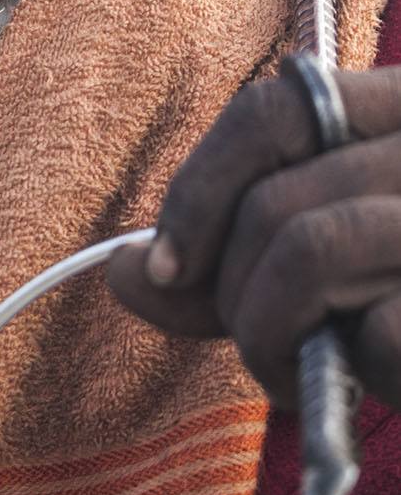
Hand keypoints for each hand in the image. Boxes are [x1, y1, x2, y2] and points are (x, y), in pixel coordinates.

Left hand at [109, 66, 400, 406]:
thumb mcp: (326, 267)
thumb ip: (232, 263)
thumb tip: (120, 272)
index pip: (269, 108)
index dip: (197, 189)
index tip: (164, 265)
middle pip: (274, 196)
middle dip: (230, 292)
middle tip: (256, 345)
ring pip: (308, 248)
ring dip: (266, 334)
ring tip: (290, 374)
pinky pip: (378, 327)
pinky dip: (343, 369)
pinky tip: (361, 386)